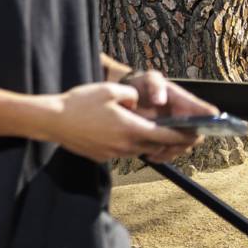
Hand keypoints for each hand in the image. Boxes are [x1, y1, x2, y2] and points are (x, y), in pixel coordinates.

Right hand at [43, 82, 197, 162]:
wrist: (53, 120)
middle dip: (168, 141)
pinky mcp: (102, 156)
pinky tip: (121, 133)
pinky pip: (123, 152)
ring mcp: (114, 153)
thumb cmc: (79, 103)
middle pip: (155, 146)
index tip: (193, 134)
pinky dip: (129, 144)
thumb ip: (129, 94)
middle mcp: (125, 145)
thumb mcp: (107, 91)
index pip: (164, 136)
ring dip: (148, 142)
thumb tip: (137, 100)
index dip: (181, 136)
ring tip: (151, 132)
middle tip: (178, 134)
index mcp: (130, 128)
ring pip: (139, 150)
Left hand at [127, 71, 216, 161]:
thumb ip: (155, 85)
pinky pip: (171, 154)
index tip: (199, 128)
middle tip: (165, 143)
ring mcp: (179, 131)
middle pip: (196, 136)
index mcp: (187, 103)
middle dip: (182, 142)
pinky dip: (162, 156)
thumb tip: (160, 100)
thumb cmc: (143, 85)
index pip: (209, 113)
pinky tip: (150, 154)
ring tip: (153, 150)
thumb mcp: (148, 79)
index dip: (212, 122)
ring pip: (183, 147)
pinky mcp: (168, 141)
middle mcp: (188, 119)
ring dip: (171, 151)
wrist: (129, 97)